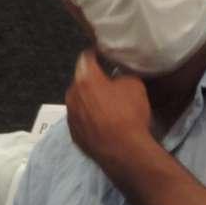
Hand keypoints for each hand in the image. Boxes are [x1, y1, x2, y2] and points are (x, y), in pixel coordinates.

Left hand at [65, 50, 154, 179]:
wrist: (124, 151)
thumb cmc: (129, 114)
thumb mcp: (135, 85)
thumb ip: (122, 76)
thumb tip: (117, 79)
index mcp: (85, 78)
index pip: (86, 57)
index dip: (96, 54)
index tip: (104, 54)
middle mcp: (71, 94)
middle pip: (80, 81)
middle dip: (93, 80)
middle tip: (109, 83)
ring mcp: (70, 116)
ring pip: (79, 101)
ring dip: (90, 101)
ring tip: (107, 107)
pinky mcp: (74, 135)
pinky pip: (81, 120)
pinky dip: (90, 119)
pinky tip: (103, 125)